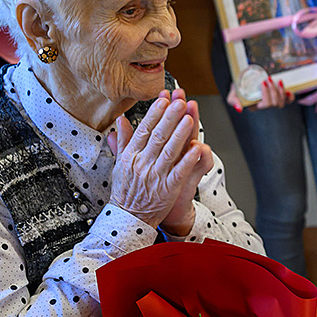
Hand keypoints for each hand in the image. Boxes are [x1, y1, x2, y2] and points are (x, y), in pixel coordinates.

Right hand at [107, 90, 212, 231]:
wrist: (129, 217)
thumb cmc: (126, 190)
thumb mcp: (119, 163)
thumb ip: (123, 140)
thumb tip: (120, 120)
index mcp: (130, 156)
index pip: (143, 129)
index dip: (154, 113)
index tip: (163, 99)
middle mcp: (142, 163)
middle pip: (157, 136)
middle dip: (169, 117)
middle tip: (179, 102)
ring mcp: (156, 175)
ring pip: (169, 151)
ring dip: (180, 134)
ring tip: (189, 118)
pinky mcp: (168, 188)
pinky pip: (180, 171)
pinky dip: (188, 159)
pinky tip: (197, 147)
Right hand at [223, 75, 292, 111]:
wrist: (244, 80)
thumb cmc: (238, 88)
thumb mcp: (232, 94)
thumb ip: (233, 101)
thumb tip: (239, 109)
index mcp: (255, 107)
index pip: (266, 105)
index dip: (266, 94)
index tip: (262, 82)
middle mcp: (265, 106)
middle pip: (275, 104)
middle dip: (273, 90)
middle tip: (268, 78)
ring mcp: (272, 101)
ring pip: (281, 103)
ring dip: (281, 91)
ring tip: (277, 81)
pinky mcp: (278, 96)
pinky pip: (288, 101)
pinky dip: (290, 97)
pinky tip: (288, 91)